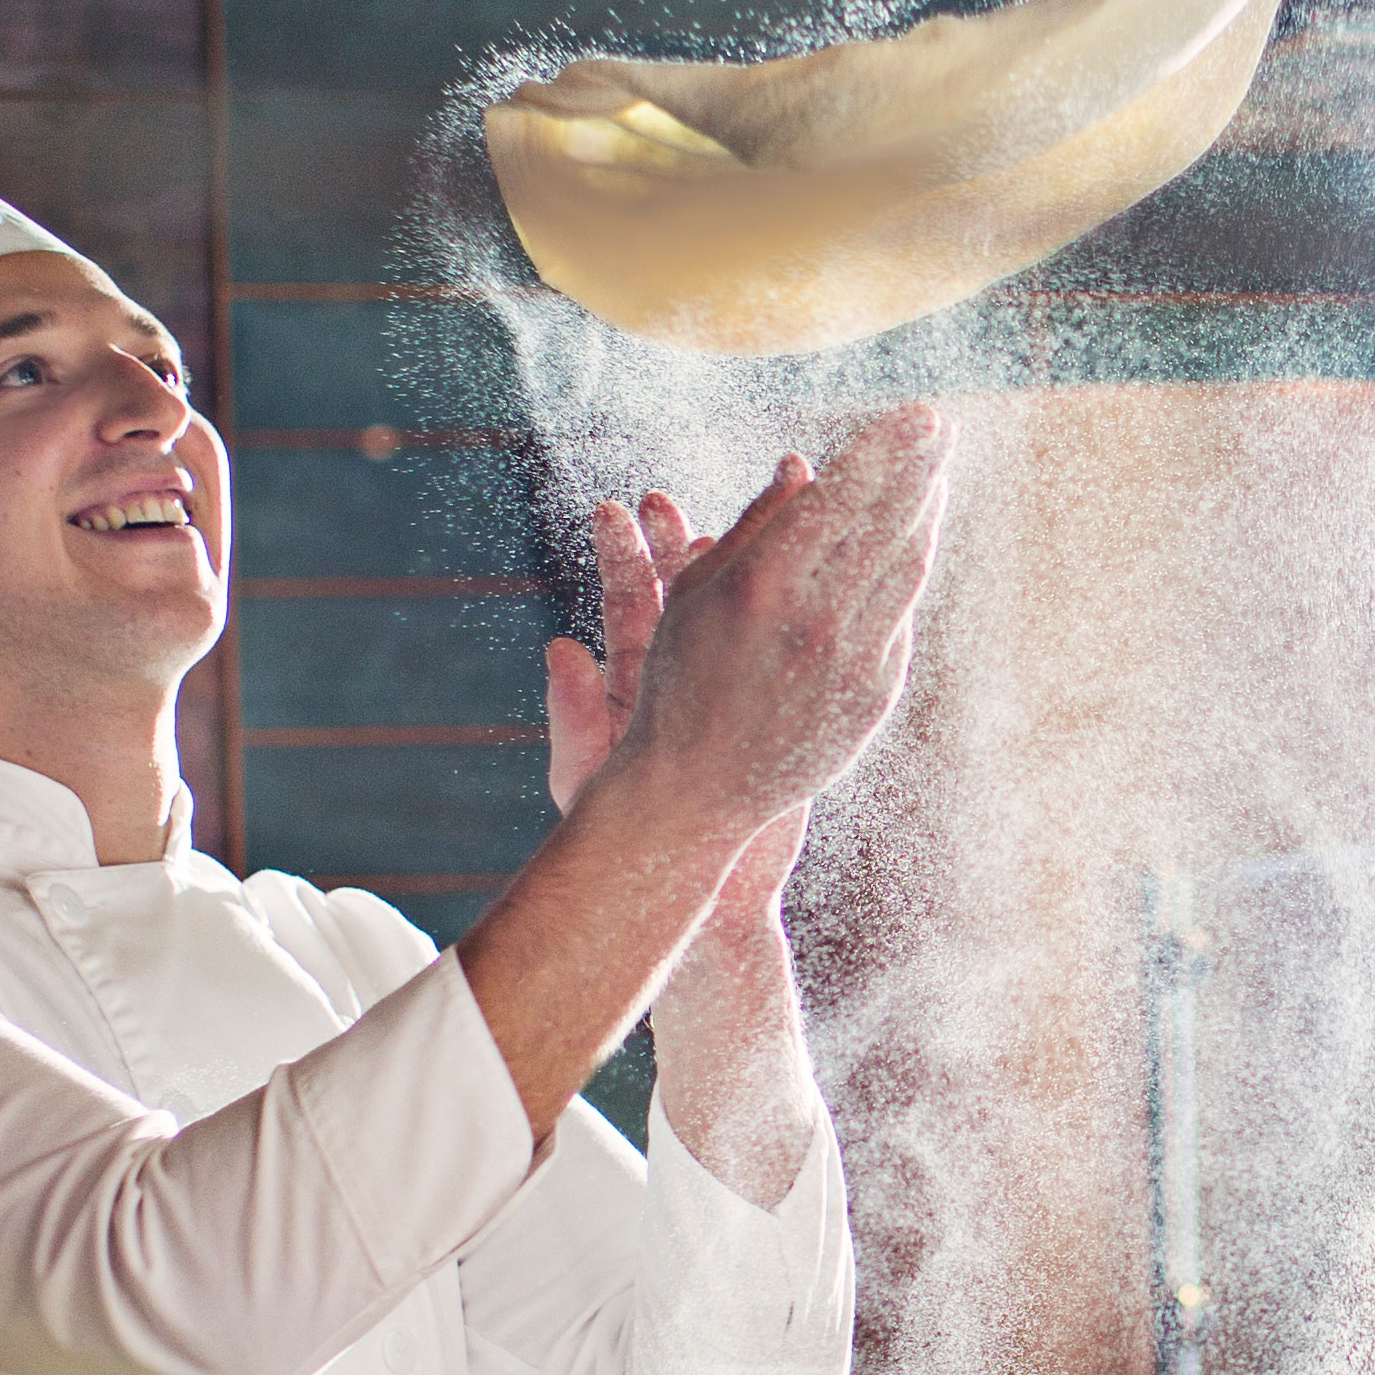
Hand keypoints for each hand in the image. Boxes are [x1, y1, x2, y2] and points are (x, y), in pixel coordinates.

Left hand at [547, 485, 804, 923]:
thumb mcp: (589, 776)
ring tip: (767, 513)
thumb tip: (558, 647)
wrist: (702, 888)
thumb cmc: (632, 837)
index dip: (627, 554)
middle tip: (712, 486)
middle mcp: (691, 675)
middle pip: (692, 593)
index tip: (620, 506)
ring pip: (750, 615)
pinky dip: (800, 613)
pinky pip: (792, 652)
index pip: (633, 604)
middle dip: (694, 536)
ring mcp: (741, 689)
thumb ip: (574, 715)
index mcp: (641, 683)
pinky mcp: (783, 710)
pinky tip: (816, 575)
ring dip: (757, 564)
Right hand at [578, 403, 946, 862]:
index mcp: (764, 586)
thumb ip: (757, 528)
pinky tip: (915, 541)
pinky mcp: (874, 695)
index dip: (887, 449)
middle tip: (945, 427)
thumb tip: (806, 467)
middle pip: (889, 527)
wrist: (696, 790)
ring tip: (939, 474)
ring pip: (908, 570)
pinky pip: (900, 616)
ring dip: (928, 515)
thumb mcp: (695, 594)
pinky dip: (909, 571)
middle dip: (922, 469)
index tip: (921, 412)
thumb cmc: (681, 678)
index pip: (844, 497)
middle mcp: (816, 622)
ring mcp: (852, 662)